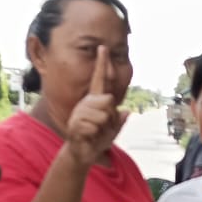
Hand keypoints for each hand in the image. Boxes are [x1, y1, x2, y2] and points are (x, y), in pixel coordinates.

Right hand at [64, 45, 126, 168]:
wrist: (83, 154)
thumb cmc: (97, 140)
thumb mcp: (113, 131)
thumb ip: (120, 122)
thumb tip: (126, 112)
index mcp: (95, 102)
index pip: (100, 80)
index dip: (102, 64)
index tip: (103, 48)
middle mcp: (86, 103)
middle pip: (108, 100)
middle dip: (110, 117)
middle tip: (102, 126)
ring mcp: (79, 113)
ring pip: (102, 114)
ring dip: (102, 127)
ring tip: (94, 131)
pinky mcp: (75, 123)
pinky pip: (93, 126)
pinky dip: (94, 134)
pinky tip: (88, 136)